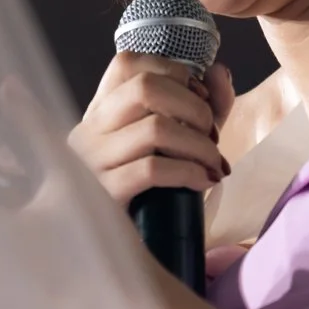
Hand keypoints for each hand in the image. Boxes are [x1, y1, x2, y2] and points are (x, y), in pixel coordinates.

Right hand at [67, 54, 233, 206]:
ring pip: (155, 128)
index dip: (173, 72)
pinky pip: (153, 169)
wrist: (115, 246)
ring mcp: (91, 160)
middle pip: (145, 87)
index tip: (199, 99)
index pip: (128, 62)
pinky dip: (190, 173)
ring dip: (200, 145)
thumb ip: (201, 107)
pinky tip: (203, 182)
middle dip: (194, 108)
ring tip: (214, 164)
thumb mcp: (176, 143)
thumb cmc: (150, 191)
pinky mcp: (104, 191)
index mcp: (101, 110)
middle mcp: (89, 128)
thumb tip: (219, 71)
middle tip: (212, 135)